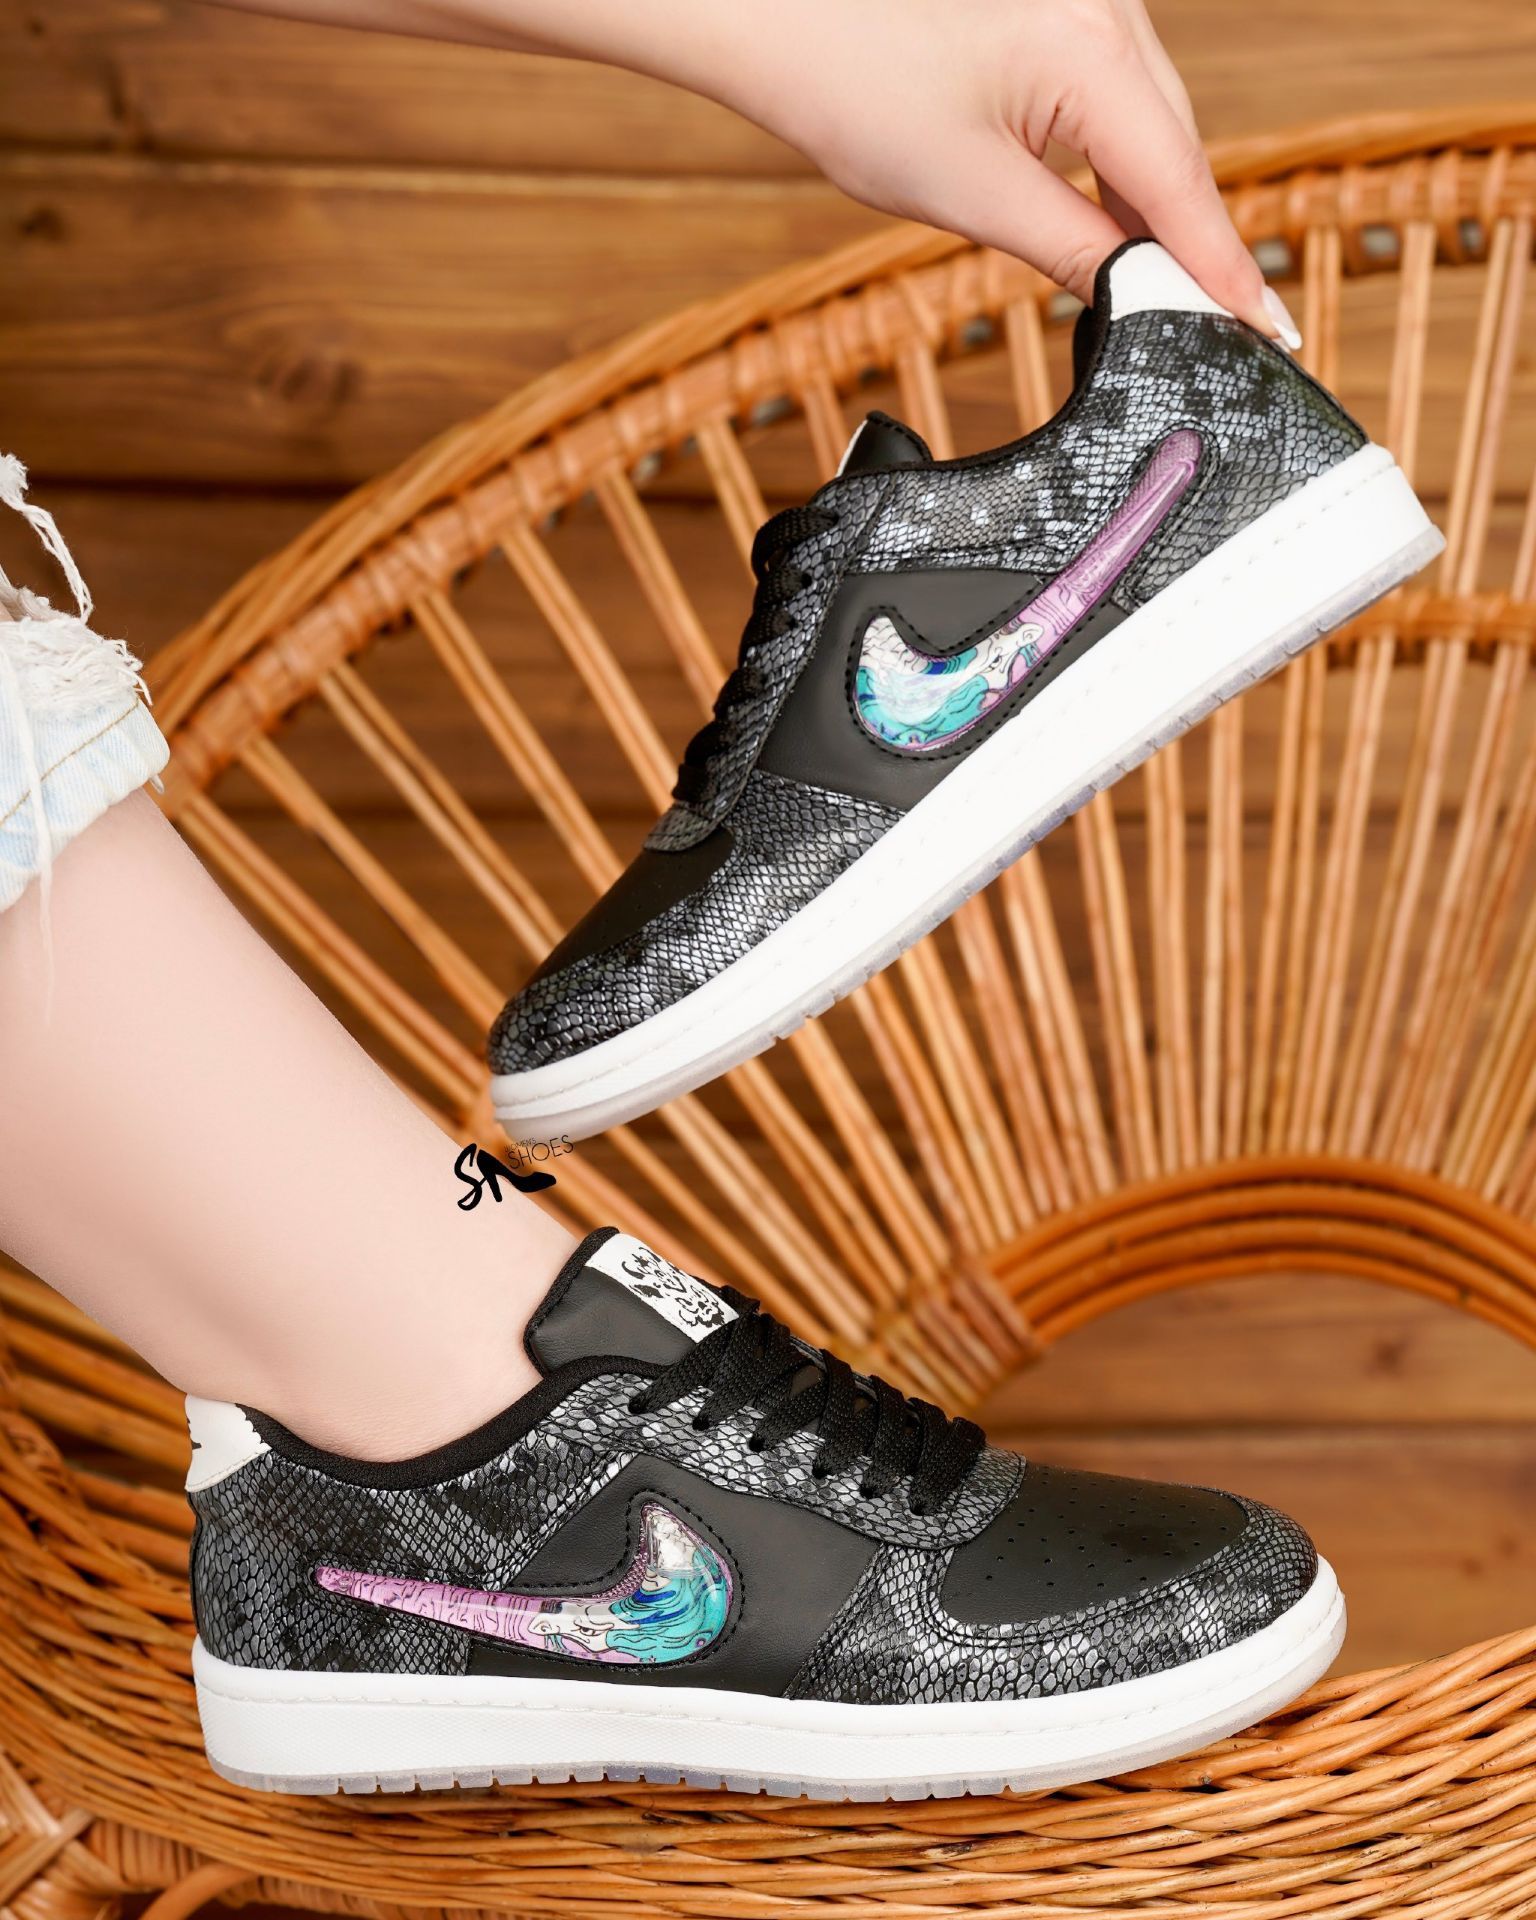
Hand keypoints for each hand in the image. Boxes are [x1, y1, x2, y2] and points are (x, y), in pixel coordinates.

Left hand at [743, 0, 1297, 340]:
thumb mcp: (973, 195)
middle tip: (1227, 329)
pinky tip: (1120, 225)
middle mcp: (1109, 12)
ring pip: (1151, 126)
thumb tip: (1135, 294)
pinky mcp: (1062, 12)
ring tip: (1172, 293)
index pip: (1184, 187)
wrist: (779, 16)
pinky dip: (1123, 165)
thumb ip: (1072, 249)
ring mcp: (1090, 4)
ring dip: (1159, 207)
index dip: (1226, 270)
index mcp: (1093, 55)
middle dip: (1198, 244)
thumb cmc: (852, 87)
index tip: (1270, 330)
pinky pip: (1118, 99)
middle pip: (1179, 152)